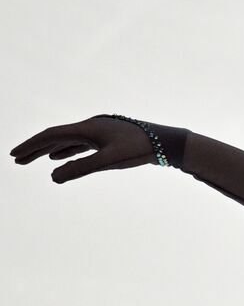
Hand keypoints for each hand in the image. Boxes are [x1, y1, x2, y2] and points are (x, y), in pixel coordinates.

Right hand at [10, 115, 157, 182]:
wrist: (166, 142)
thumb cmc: (140, 149)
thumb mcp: (109, 161)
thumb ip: (81, 169)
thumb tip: (52, 178)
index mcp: (88, 128)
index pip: (51, 135)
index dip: (31, 145)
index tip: (13, 155)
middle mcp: (91, 127)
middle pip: (56, 137)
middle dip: (35, 148)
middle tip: (16, 160)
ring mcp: (99, 132)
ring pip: (67, 141)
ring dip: (48, 150)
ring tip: (32, 161)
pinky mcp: (107, 139)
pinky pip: (79, 144)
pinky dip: (65, 151)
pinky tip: (59, 159)